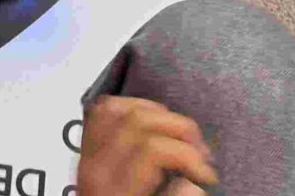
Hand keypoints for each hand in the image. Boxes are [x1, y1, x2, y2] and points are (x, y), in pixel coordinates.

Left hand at [75, 95, 219, 195]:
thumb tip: (195, 185)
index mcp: (114, 190)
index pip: (153, 149)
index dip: (188, 155)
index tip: (208, 176)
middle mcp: (96, 164)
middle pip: (138, 121)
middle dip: (180, 128)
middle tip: (202, 154)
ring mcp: (87, 151)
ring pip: (122, 107)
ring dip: (161, 115)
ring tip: (183, 138)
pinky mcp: (86, 144)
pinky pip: (106, 108)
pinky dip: (134, 106)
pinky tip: (156, 122)